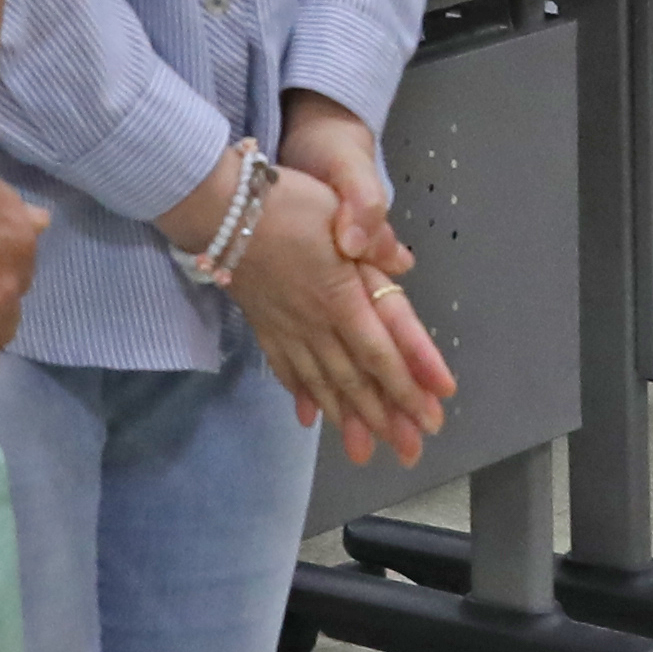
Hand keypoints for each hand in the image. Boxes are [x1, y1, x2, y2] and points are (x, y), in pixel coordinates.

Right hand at [241, 98, 454, 463]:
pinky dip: (302, 395)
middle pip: (357, 378)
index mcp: (342, 295)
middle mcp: (317, 321)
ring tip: (365, 450)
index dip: (410, 382)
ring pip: (322, 383)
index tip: (434, 410)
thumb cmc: (285, 201)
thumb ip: (374, 238)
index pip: (383, 349)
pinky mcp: (263, 325)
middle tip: (411, 450)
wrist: (218, 207)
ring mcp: (287, 328)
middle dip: (386, 417)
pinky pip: (286, 369)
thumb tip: (403, 262)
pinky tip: (310, 416)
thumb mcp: (338, 206)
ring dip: (347, 418)